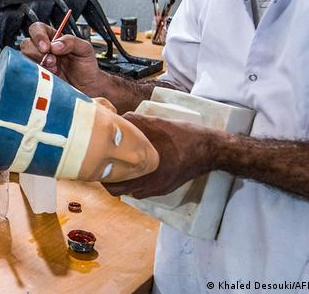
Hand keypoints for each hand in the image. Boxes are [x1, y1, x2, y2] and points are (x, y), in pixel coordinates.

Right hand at [19, 22, 106, 95]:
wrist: (88, 87)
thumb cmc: (86, 66)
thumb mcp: (85, 49)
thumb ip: (71, 42)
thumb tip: (55, 45)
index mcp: (53, 37)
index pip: (38, 29)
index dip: (38, 35)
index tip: (47, 47)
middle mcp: (43, 49)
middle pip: (26, 43)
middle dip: (37, 52)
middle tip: (51, 60)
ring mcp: (38, 63)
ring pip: (25, 58)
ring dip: (38, 63)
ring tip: (53, 69)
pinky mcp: (37, 76)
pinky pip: (28, 73)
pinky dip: (37, 74)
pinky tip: (49, 76)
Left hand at [102, 112, 220, 198]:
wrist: (210, 149)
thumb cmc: (184, 135)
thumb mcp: (159, 123)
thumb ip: (137, 122)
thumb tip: (120, 118)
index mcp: (146, 167)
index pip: (114, 182)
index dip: (103, 173)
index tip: (98, 161)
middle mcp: (150, 183)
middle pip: (118, 190)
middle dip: (109, 179)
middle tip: (105, 165)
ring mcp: (158, 188)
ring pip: (130, 191)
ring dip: (122, 181)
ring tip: (118, 166)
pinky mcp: (165, 189)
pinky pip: (143, 191)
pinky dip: (135, 183)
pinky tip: (136, 170)